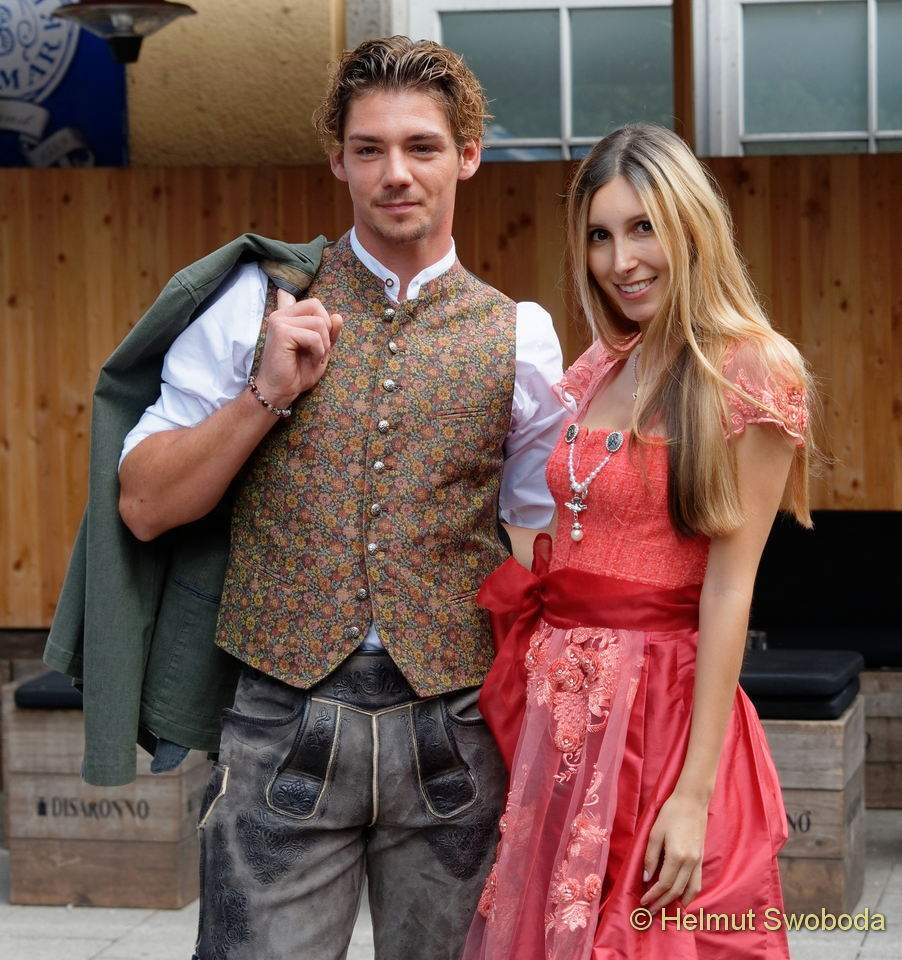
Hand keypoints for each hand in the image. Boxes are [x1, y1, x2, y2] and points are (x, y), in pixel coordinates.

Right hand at [254, 290, 342, 406]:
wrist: (281, 390)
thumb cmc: (298, 372)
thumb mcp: (321, 349)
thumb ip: (329, 332)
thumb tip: (338, 316)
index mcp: (287, 316)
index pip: (314, 304)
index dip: (325, 322)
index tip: (318, 343)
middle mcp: (281, 315)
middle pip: (316, 306)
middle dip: (326, 330)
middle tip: (318, 350)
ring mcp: (279, 322)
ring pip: (318, 322)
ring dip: (323, 343)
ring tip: (314, 356)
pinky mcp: (281, 332)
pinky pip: (314, 336)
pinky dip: (319, 350)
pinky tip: (311, 360)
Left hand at [639, 790, 707, 913]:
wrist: (692, 801)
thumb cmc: (670, 813)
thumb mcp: (655, 833)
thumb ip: (650, 856)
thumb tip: (646, 878)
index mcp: (677, 855)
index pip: (664, 884)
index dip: (653, 895)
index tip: (643, 901)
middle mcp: (690, 862)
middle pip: (676, 891)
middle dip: (662, 903)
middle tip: (650, 911)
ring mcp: (698, 861)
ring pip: (689, 890)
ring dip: (677, 903)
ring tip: (665, 910)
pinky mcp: (701, 858)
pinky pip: (697, 882)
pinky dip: (690, 894)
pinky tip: (683, 899)